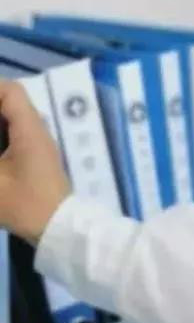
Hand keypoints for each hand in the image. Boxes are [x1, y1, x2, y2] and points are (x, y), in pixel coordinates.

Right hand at [0, 79, 70, 243]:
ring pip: (10, 120)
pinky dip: (0, 137)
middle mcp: (37, 132)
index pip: (10, 91)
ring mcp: (38, 146)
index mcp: (29, 131)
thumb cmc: (26, 205)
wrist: (59, 231)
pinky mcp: (35, 159)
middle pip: (8, 102)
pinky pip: (13, 136)